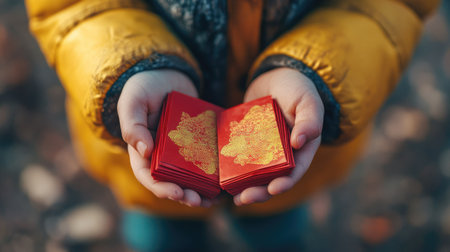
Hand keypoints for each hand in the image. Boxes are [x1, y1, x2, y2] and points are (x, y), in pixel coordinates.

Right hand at [117, 69, 211, 207]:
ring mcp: (179, 151)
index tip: (177, 193)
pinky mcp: (196, 144)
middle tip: (199, 201)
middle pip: (170, 182)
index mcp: (141, 150)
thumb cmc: (145, 86)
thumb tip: (145, 151)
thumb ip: (133, 124)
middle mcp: (160, 155)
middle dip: (184, 195)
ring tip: (213, 199)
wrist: (168, 74)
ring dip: (199, 191)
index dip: (161, 187)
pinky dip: (212, 174)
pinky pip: (204, 162)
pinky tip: (224, 182)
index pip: (148, 176)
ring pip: (188, 177)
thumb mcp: (134, 101)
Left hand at [234, 68, 323, 205]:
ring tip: (231, 195)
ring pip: (255, 174)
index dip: (285, 183)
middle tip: (244, 199)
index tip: (273, 189)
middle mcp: (283, 155)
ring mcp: (264, 151)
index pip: (295, 171)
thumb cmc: (296, 88)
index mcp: (302, 150)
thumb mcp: (307, 100)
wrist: (275, 77)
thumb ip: (309, 119)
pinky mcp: (247, 144)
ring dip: (244, 186)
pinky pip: (240, 159)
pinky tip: (219, 176)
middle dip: (260, 191)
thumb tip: (301, 142)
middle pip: (272, 179)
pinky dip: (231, 169)